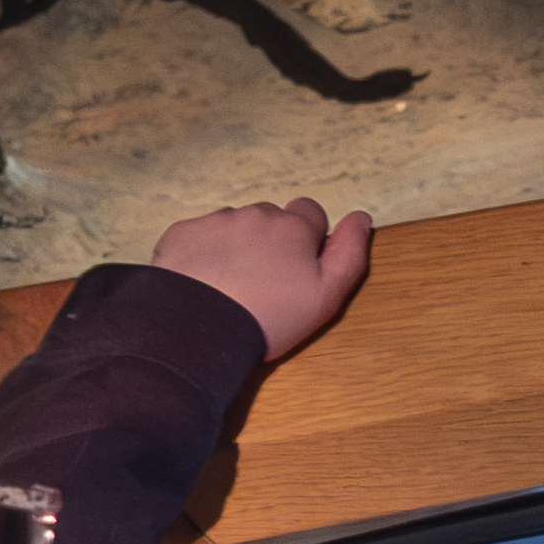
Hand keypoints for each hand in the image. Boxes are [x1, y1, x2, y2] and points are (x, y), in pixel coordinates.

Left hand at [150, 197, 373, 363]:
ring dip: (236, 246)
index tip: (296, 270)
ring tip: (230, 287)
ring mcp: (216, 221)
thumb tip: (361, 218)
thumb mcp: (325, 297)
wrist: (198, 330)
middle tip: (263, 285)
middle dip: (270, 242)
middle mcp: (256, 214)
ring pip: (234, 226)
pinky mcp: (182, 233)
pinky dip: (203, 253)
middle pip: (271, 219)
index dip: (307, 240)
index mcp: (293, 227)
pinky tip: (202, 283)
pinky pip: (199, 236)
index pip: (310, 213)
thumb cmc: (268, 318)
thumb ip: (349, 253)